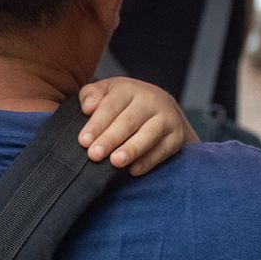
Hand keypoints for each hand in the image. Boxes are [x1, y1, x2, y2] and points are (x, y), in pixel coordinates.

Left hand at [78, 77, 197, 176]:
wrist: (162, 110)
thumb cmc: (123, 105)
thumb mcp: (106, 93)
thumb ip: (91, 95)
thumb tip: (87, 107)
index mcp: (129, 89)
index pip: (110, 106)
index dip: (97, 124)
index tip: (83, 141)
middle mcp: (150, 100)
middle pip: (128, 121)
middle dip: (110, 139)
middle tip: (94, 155)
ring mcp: (166, 118)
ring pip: (149, 134)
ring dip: (132, 149)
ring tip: (116, 162)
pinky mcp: (176, 136)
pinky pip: (163, 150)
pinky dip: (149, 161)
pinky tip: (134, 171)